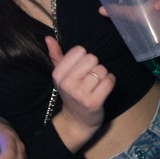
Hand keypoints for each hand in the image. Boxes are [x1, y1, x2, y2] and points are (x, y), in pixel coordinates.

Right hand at [45, 36, 112, 152]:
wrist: (76, 120)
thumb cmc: (71, 93)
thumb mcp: (61, 75)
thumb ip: (56, 55)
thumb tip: (49, 37)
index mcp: (58, 74)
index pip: (79, 51)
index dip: (84, 58)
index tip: (81, 69)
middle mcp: (67, 83)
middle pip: (92, 59)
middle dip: (94, 66)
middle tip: (90, 77)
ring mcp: (80, 94)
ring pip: (101, 70)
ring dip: (103, 75)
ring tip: (97, 83)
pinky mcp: (94, 102)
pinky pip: (109, 81)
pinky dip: (110, 81)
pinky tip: (104, 87)